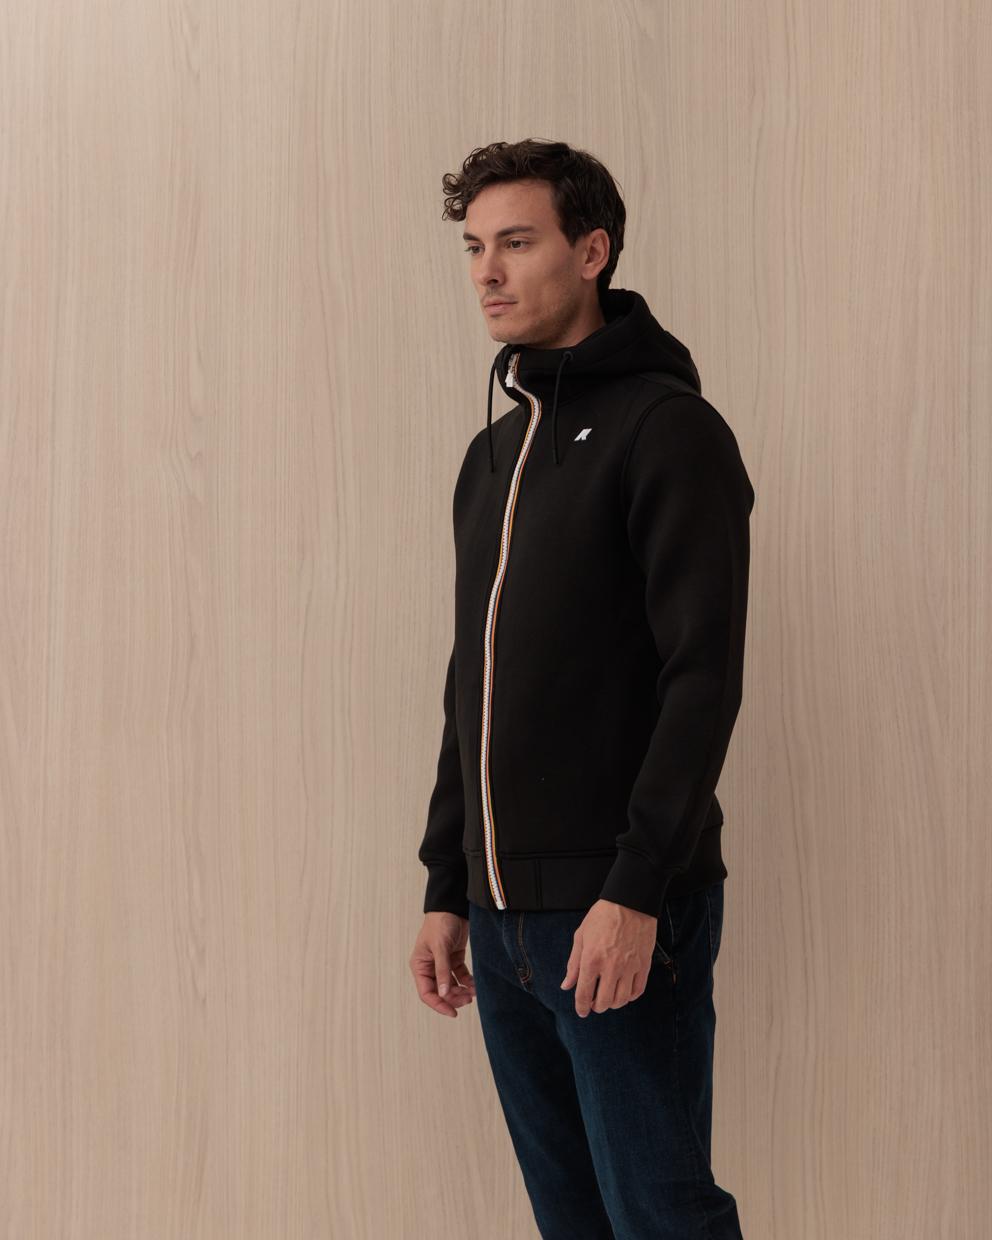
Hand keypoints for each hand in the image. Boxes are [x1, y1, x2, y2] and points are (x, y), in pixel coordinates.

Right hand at [410, 911, 477, 1017]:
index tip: (453, 1012)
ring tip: (473, 993)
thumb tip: (443, 994)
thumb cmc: (440, 923)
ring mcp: (443, 964)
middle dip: (453, 998)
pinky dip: (467, 982)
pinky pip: (460, 976)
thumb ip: (442, 971)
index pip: (427, 993)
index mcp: (420, 966)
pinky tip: (475, 985)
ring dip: (461, 991)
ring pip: (451, 986)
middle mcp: (430, 967)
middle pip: (440, 992)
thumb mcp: (440, 947)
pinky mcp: (454, 958)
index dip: (439, 1005)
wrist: (452, 906)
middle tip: (468, 1000)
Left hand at [559, 899, 657, 1015]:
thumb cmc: (602, 916)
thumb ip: (573, 964)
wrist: (630, 902)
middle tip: (595, 1002)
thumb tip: (566, 986)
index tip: (582, 1011)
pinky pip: (638, 990)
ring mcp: (630, 967)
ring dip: (613, 1003)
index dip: (581, 1007)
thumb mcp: (581, 936)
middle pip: (604, 1002)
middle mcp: (611, 967)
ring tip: (609, 997)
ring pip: (622, 1000)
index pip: (584, 994)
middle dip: (597, 1007)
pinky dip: (630, 996)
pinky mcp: (644, 964)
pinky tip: (624, 992)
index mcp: (591, 959)